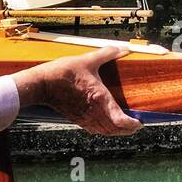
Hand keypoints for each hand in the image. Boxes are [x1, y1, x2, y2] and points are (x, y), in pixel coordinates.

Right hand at [13, 44, 142, 134]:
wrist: (41, 85)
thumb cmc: (62, 73)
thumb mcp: (86, 60)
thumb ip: (106, 54)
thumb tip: (121, 49)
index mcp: (99, 99)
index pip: (120, 120)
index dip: (132, 124)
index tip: (140, 122)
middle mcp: (93, 112)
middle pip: (115, 130)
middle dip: (128, 130)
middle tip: (136, 126)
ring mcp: (84, 117)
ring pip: (104, 132)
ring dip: (116, 132)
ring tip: (124, 127)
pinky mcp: (76, 118)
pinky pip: (93, 129)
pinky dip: (103, 130)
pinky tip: (105, 125)